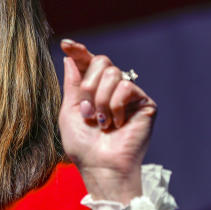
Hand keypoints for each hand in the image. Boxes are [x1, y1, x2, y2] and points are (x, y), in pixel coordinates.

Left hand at [59, 39, 156, 204]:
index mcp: (92, 90)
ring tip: (101, 122)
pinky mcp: (144, 103)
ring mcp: (129, 95)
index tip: (66, 44)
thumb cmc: (83, 146)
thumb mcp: (69, 112)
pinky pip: (126, 87)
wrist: (101, 166)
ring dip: (101, 100)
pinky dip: (116, 106)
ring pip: (114, 73)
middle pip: (102, 61)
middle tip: (87, 110)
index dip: (78, 50)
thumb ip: (72, 84)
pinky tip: (117, 123)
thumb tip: (70, 57)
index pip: (88, 62)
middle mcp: (111, 89)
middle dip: (89, 85)